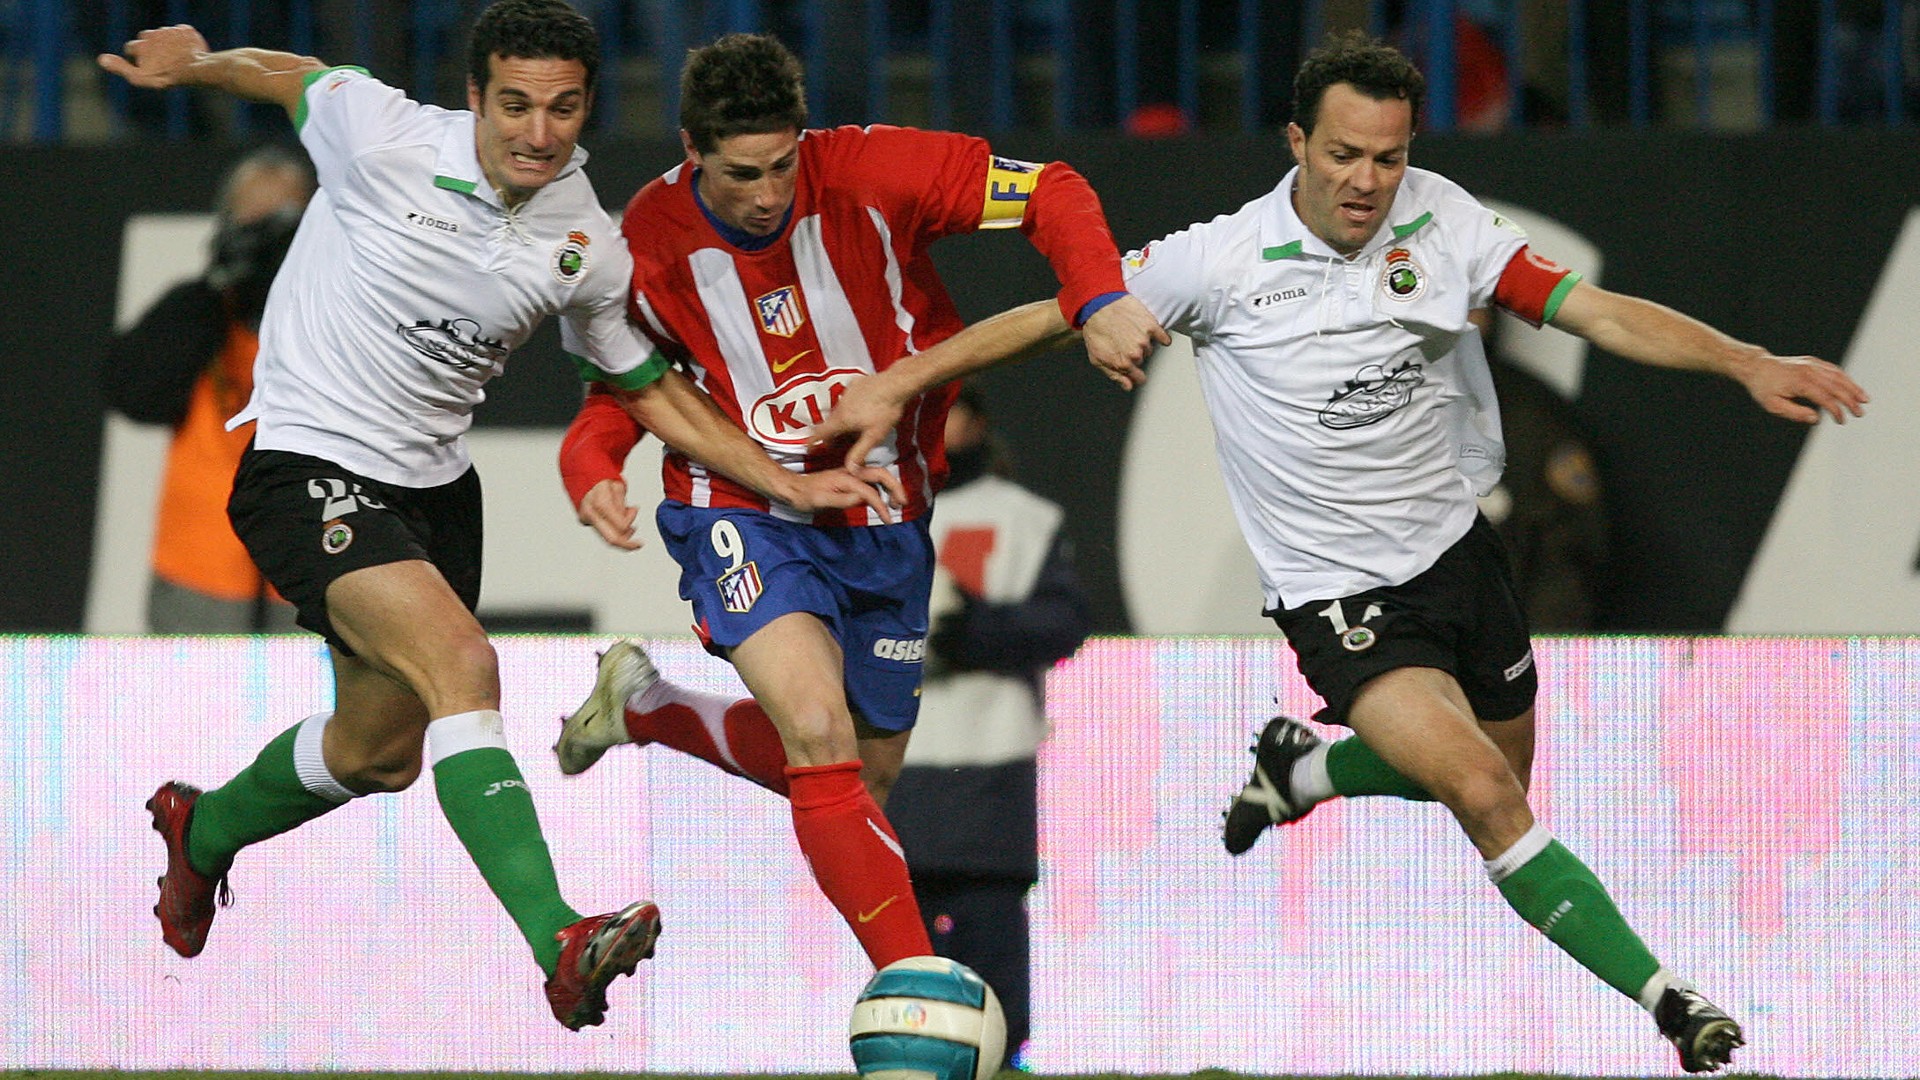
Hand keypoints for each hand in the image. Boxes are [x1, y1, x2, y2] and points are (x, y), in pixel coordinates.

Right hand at [98, 25, 207, 88]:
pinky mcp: (185, 30)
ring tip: (176, 58)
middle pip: (147, 39)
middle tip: (163, 62)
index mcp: (140, 45)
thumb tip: (101, 59)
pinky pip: (181, 33)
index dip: (139, 58)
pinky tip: (187, 52)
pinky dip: (183, 41)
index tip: (149, 67)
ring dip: (167, 44)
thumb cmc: (166, 76)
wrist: (194, 68)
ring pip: (164, 35)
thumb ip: (120, 68)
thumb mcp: (140, 78)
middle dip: (152, 48)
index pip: (132, 48)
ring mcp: (169, 31)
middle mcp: (152, 34)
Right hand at [577, 478, 642, 550]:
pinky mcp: (584, 521)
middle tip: (638, 544)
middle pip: (612, 539)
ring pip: (607, 537)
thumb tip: (629, 520)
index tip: (635, 509)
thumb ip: (623, 506)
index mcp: (600, 503)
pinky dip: (612, 527)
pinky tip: (615, 514)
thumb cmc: (601, 478)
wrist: (581, 474)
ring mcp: (585, 519)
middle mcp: (590, 513)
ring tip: (625, 514)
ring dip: (621, 532)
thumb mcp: (617, 486)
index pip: (621, 525)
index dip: (630, 520)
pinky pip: (602, 530)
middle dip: (628, 544)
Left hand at [782, 466, 907, 522]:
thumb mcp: (819, 501)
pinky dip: (881, 487)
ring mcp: (849, 474)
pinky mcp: (848, 479)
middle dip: (895, 487)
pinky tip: (882, 497)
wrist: (792, 488)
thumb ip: (841, 499)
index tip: (888, 519)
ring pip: (877, 475)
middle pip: (880, 474)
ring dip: (890, 486)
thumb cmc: (803, 496)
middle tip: (903, 503)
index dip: (880, 506)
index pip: (869, 492)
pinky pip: (870, 479)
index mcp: (845, 479)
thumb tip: (862, 498)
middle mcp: (850, 473)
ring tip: (896, 502)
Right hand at [809, 372, 910, 468]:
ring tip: (853, 428)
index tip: (808, 446)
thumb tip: (850, 469)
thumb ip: (859, 452)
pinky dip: (851, 407)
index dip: (812, 441)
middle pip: (830, 423)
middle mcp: (840, 406)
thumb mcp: (873, 436)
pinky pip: (848, 399)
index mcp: (842, 420)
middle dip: (832, 434)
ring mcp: (847, 393)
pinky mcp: (854, 385)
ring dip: (842, 421)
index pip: (820, 432)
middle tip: (837, 443)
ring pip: (839, 411)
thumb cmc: (885, 411)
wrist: (896, 384)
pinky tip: (863, 409)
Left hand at [1081, 294, 1169, 389]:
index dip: (1137, 375)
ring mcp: (1144, 339)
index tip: (1136, 371)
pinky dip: (1161, 337)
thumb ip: (1114, 375)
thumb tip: (1128, 387)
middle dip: (1135, 354)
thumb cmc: (1095, 330)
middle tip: (1124, 342)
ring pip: (1149, 348)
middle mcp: (1135, 354)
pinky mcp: (1151, 325)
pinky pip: (1164, 337)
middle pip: (1142, 360)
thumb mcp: (1097, 358)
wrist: (1097, 304)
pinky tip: (1154, 333)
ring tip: (1130, 331)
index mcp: (1123, 364)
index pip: (1139, 378)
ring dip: (1143, 343)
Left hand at [1742, 353, 1868, 424]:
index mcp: (1800, 383)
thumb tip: (1816, 419)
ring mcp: (1812, 364)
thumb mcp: (1773, 405)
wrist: (1757, 367)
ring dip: (1853, 387)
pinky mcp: (1813, 362)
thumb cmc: (1763, 388)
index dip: (1836, 410)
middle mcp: (1809, 371)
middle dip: (1850, 400)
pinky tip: (1852, 387)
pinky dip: (1845, 378)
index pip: (1825, 398)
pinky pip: (1833, 369)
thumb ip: (1795, 413)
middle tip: (1860, 413)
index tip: (1841, 421)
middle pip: (1836, 386)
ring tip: (1864, 399)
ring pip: (1838, 375)